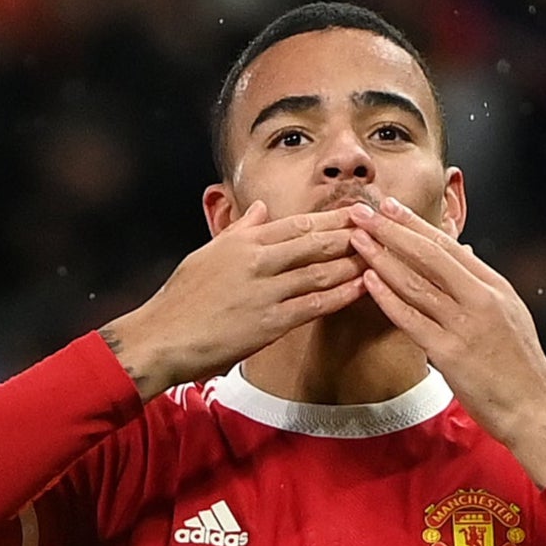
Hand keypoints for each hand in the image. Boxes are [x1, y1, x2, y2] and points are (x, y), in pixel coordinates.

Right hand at [100, 212, 365, 395]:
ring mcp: (265, 293)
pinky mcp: (268, 324)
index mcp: (244, 242)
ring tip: (382, 255)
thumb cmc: (181, 299)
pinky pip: (313, 306)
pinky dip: (341, 295)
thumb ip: (241, 230)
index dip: (333, 217)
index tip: (359, 211)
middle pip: (316, 241)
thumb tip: (260, 208)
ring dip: (353, 262)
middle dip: (352, 232)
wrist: (161, 338)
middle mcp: (258, 261)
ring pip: (320, 271)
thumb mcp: (208, 253)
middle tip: (383, 227)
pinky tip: (363, 288)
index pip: (298, 223)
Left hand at [343, 196, 545, 481]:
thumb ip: (482, 284)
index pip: (448, 246)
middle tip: (362, 211)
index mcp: (494, 285)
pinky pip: (412, 319)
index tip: (388, 207)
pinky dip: (388, 297)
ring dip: (382, 257)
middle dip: (392, 230)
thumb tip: (465, 254)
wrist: (535, 409)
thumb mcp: (508, 314)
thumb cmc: (519, 367)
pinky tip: (368, 280)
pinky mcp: (451, 354)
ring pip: (417, 282)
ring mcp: (465, 324)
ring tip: (357, 238)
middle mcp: (481, 298)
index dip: (414, 224)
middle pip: (429, 254)